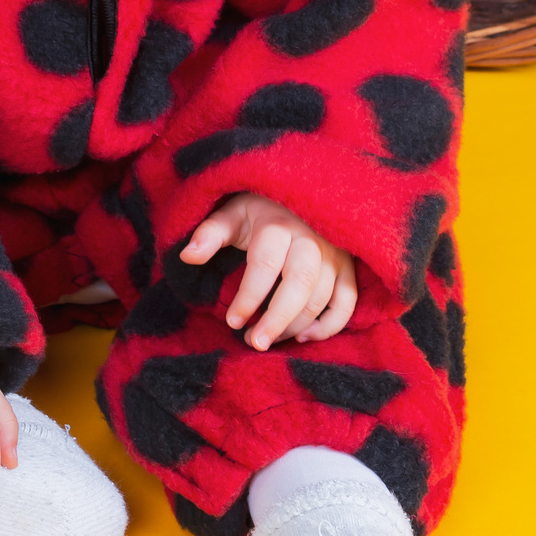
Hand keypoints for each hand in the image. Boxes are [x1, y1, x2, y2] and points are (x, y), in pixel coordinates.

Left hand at [179, 193, 356, 349]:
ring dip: (296, 325)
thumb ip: (210, 234)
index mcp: (278, 224)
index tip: (232, 322)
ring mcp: (334, 253)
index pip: (265, 265)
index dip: (248, 298)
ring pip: (322, 296)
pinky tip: (304, 336)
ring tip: (268, 339)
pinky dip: (330, 324)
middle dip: (277, 319)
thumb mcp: (232, 214)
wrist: (301, 192)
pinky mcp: (348, 266)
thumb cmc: (260, 210)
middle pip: (299, 285)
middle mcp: (311, 238)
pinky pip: (347, 302)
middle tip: (255, 343)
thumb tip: (187, 256)